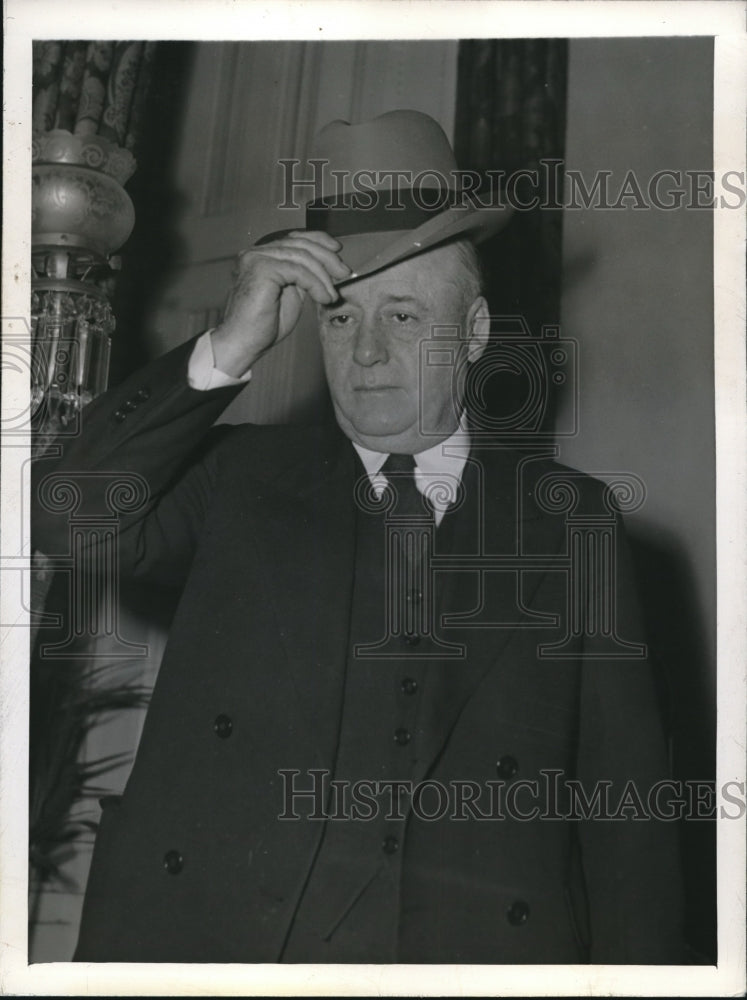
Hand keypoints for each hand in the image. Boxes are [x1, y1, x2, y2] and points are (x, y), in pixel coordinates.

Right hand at [210, 230, 350, 376]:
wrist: (243, 342)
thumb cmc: (263, 325)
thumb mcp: (291, 293)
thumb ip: (303, 276)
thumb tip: (328, 267)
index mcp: (262, 255)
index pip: (294, 238)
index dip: (319, 240)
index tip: (337, 250)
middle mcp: (256, 252)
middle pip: (300, 244)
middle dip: (327, 257)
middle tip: (344, 272)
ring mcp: (256, 258)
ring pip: (302, 256)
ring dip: (323, 276)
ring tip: (331, 295)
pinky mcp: (261, 268)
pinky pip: (298, 271)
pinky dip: (316, 284)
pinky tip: (323, 298)